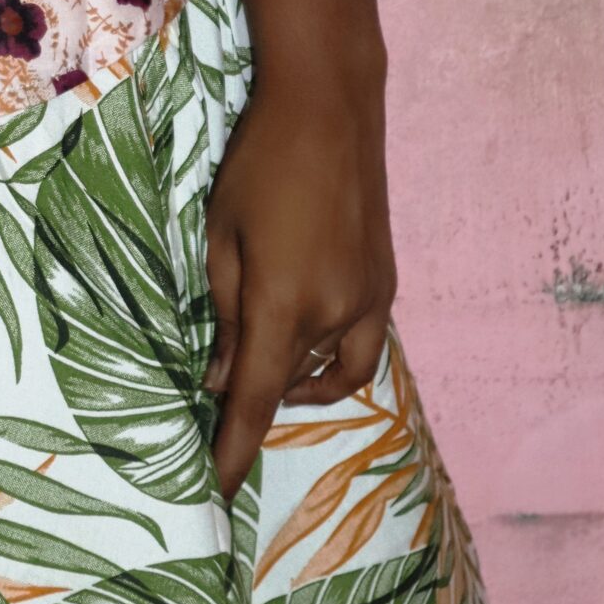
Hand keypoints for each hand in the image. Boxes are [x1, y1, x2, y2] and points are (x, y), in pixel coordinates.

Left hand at [203, 57, 394, 501]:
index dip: (233, 451)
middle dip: (254, 401)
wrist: (329, 110)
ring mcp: (368, 302)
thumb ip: (224, 312)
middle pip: (288, 387)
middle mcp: (333, 315)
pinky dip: (332, 361)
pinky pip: (360, 349)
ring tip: (264, 366)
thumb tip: (220, 377)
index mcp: (281, 304)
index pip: (252, 400)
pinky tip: (306, 337)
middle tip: (221, 396)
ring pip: (330, 374)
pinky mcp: (386, 285)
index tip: (217, 494)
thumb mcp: (220, 237)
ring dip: (297, 383)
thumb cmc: (257, 164)